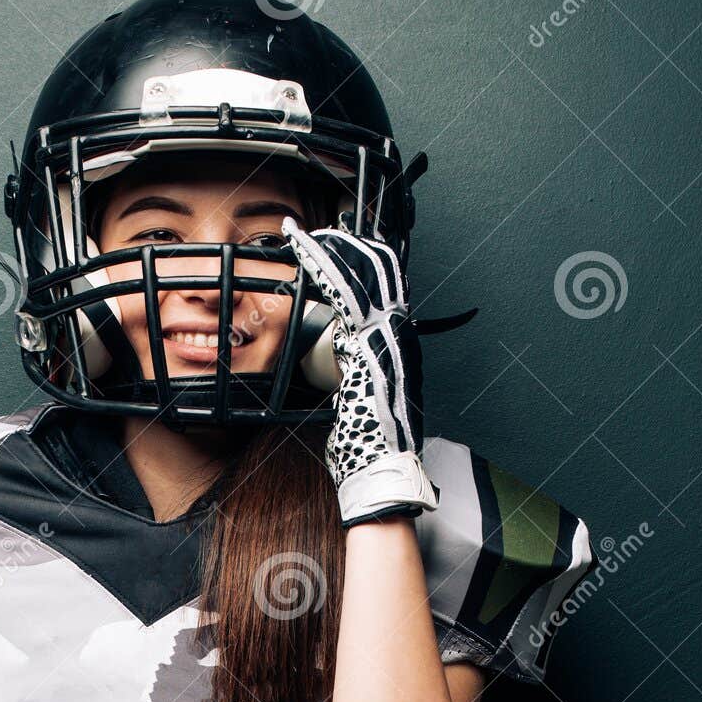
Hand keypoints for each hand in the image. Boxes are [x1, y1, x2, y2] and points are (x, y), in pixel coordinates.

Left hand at [281, 217, 435, 523]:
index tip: (336, 252)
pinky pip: (341, 294)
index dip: (358, 268)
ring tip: (306, 233)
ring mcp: (383, 337)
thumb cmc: (370, 448)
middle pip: (375, 274)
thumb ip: (353, 381)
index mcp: (394, 346)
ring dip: (331, 250)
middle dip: (346, 248)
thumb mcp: (362, 405)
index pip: (378, 293)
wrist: (382, 469)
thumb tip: (339, 375)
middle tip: (317, 232)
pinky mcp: (365, 344)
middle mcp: (394, 335)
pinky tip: (307, 250)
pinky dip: (322, 267)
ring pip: (359, 276)